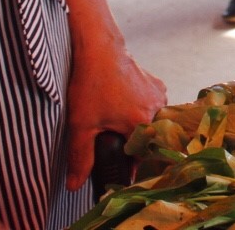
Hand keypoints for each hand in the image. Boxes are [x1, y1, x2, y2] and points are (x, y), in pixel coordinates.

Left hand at [64, 43, 164, 190]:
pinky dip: (140, 110)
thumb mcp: (80, 125)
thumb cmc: (90, 83)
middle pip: (148, 139)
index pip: (142, 156)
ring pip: (151, 123)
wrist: (98, 48)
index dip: (127, 162)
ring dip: (136, 126)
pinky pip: (153, 107)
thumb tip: (74, 186)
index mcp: (142, 123)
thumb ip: (80, 158)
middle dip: (130, 142)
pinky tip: (121, 104)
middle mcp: (158, 109)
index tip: (114, 159)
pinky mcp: (157, 84)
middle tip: (110, 134)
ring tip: (113, 117)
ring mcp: (160, 95)